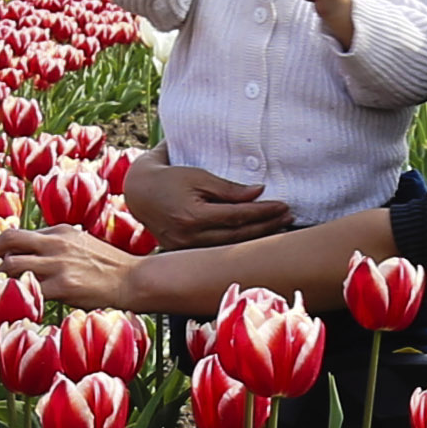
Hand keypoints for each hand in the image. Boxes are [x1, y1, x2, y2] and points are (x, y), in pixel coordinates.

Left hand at [0, 225, 147, 312]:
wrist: (136, 280)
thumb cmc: (112, 270)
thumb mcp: (84, 246)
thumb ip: (59, 249)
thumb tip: (34, 260)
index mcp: (59, 232)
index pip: (17, 234)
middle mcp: (56, 242)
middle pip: (7, 240)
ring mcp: (58, 263)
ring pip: (11, 267)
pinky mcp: (64, 285)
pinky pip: (28, 292)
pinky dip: (13, 301)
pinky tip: (7, 310)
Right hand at [124, 157, 291, 247]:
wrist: (139, 192)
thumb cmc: (169, 178)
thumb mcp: (198, 175)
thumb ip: (227, 188)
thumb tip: (257, 192)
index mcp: (192, 216)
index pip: (236, 216)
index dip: (262, 211)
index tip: (282, 205)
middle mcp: (189, 236)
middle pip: (237, 235)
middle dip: (265, 226)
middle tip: (287, 217)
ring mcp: (185, 248)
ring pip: (229, 247)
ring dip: (256, 238)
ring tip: (277, 228)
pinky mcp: (183, 252)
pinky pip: (216, 251)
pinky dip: (237, 245)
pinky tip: (254, 238)